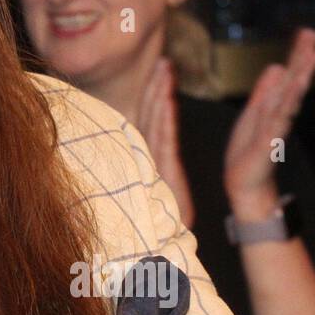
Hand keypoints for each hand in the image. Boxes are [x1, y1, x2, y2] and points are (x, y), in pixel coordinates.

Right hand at [136, 57, 195, 228]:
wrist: (163, 253)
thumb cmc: (160, 228)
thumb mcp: (159, 199)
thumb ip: (153, 180)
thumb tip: (148, 167)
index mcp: (151, 161)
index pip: (152, 122)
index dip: (154, 97)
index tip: (159, 75)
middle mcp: (150, 158)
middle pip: (152, 116)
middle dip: (156, 87)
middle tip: (161, 61)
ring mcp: (155, 163)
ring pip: (156, 122)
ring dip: (159, 94)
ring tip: (165, 69)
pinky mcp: (163, 172)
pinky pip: (163, 139)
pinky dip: (163, 118)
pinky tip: (166, 100)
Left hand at [224, 28, 314, 219]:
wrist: (244, 182)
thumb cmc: (248, 149)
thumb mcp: (253, 113)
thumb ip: (265, 91)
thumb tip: (277, 65)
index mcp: (274, 106)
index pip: (289, 76)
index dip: (298, 54)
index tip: (308, 32)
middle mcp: (280, 115)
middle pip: (294, 82)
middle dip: (303, 59)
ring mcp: (276, 128)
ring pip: (291, 98)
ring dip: (300, 77)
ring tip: (311, 58)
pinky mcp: (268, 143)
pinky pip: (278, 121)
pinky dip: (286, 106)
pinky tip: (293, 92)